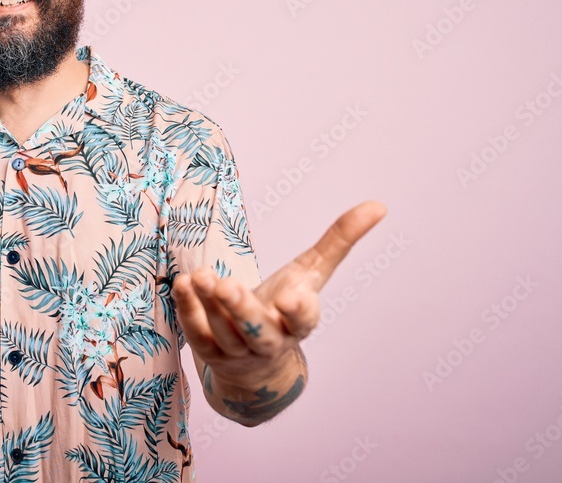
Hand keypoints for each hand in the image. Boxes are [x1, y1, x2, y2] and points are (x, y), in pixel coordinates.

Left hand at [172, 200, 387, 383]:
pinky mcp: (209, 350)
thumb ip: (339, 241)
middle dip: (242, 311)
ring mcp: (237, 350)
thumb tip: (379, 205)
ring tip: (199, 276)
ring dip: (209, 304)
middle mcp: (269, 341)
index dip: (298, 312)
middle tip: (227, 286)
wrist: (253, 356)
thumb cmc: (286, 303)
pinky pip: (196, 334)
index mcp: (299, 324)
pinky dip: (187, 310)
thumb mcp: (311, 272)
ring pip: (223, 333)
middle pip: (257, 333)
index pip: (304, 322)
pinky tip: (182, 284)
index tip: (290, 296)